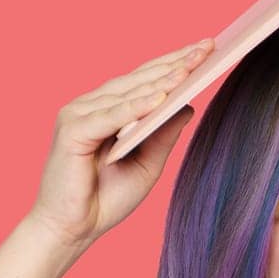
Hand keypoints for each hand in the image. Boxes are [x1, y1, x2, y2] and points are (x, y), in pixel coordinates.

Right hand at [29, 38, 213, 250]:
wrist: (74, 229)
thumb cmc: (106, 198)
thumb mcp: (148, 163)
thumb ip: (164, 134)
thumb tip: (190, 104)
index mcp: (109, 109)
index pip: (146, 79)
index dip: (175, 63)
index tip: (206, 48)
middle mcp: (92, 105)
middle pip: (139, 79)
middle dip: (174, 64)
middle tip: (205, 48)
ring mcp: (79, 115)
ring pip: (126, 94)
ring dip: (159, 81)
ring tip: (189, 68)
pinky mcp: (72, 131)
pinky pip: (110, 117)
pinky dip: (133, 108)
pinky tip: (159, 98)